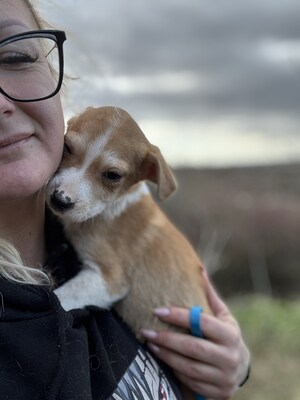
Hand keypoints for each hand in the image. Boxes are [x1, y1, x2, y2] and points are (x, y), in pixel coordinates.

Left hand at [140, 271, 249, 399]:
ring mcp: (224, 377)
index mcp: (231, 334)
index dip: (179, 316)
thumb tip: (199, 268)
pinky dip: (174, 371)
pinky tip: (162, 359)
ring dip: (166, 355)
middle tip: (147, 330)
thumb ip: (209, 295)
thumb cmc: (225, 334)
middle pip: (193, 347)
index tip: (158, 310)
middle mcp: (230, 356)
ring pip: (189, 367)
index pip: (202, 323)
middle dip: (167, 339)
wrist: (240, 368)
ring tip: (150, 343)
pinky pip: (190, 381)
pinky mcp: (217, 392)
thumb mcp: (222, 315)